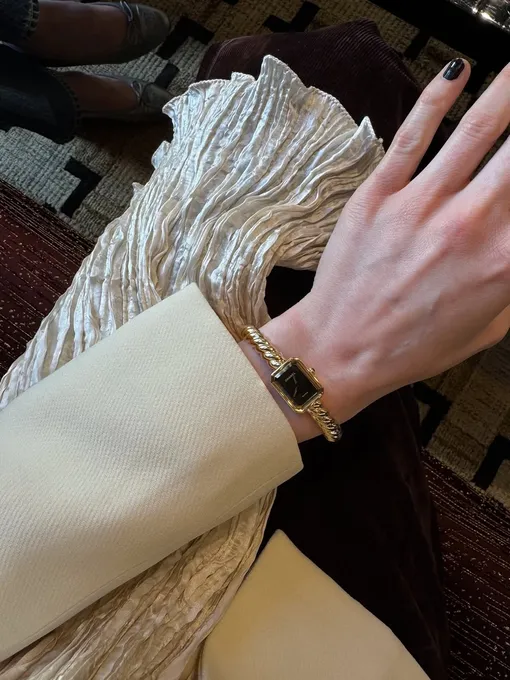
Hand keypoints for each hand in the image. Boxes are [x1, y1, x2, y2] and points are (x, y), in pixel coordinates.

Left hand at [258, 59, 509, 437]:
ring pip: (479, 128)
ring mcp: (423, 205)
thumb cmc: (413, 346)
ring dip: (509, 89)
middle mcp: (472, 225)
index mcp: (506, 262)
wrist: (341, 351)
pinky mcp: (379, 195)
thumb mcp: (489, 326)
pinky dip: (438, 95)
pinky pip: (413, 134)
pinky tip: (458, 71)